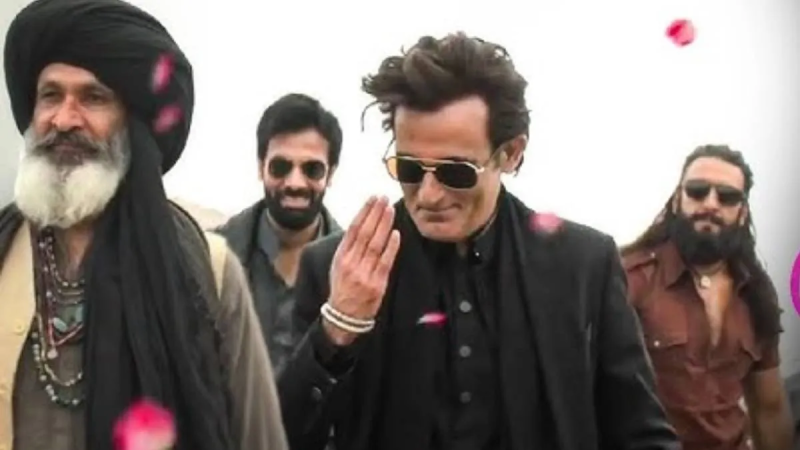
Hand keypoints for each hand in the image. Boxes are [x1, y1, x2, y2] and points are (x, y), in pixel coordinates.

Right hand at [323, 196, 400, 345]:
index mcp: (341, 257)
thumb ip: (350, 247)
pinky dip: (391, 247)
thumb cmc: (343, 287)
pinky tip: (395, 233)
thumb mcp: (338, 266)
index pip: (353, 229)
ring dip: (384, 225)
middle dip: (375, 214)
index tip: (372, 199)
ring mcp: (364, 274)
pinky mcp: (377, 284)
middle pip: (365, 233)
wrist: (344, 316)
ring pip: (375, 244)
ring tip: (389, 210)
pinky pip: (385, 262)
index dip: (364, 212)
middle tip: (383, 198)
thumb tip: (364, 224)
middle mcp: (351, 263)